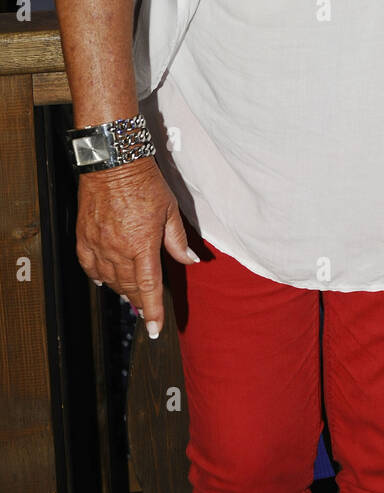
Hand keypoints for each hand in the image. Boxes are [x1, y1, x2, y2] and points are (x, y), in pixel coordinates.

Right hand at [76, 156, 197, 335]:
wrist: (113, 163)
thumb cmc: (144, 182)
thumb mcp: (169, 210)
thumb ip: (177, 240)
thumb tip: (190, 260)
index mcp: (142, 244)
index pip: (148, 288)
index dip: (152, 312)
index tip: (155, 329)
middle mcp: (118, 249)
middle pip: (129, 286)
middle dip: (139, 301)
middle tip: (145, 309)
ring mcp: (98, 244)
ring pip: (110, 280)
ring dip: (121, 290)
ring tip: (130, 293)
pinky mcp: (84, 237)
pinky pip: (90, 266)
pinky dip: (98, 277)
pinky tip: (104, 280)